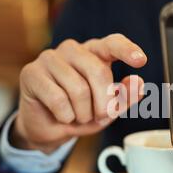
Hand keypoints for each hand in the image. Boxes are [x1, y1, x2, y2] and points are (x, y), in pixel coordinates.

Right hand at [13, 34, 146, 152]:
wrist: (49, 129)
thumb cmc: (80, 113)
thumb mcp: (108, 110)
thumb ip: (124, 97)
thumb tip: (139, 83)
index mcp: (94, 53)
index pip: (112, 43)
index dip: (126, 50)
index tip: (141, 60)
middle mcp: (72, 49)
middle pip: (98, 71)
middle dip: (104, 103)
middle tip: (101, 116)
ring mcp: (50, 58)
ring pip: (79, 89)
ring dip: (83, 113)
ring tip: (77, 116)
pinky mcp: (31, 73)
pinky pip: (58, 99)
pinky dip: (65, 116)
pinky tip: (61, 116)